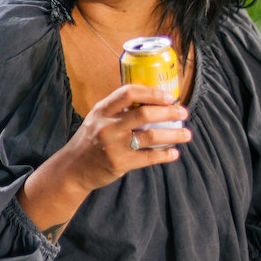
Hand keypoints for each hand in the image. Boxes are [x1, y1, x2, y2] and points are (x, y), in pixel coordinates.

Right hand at [18, 84, 190, 235]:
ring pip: (151, 136)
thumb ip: (118, 109)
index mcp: (102, 110)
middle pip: (144, 114)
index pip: (128, 92)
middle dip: (169, 112)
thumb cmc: (90, 140)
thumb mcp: (98, 118)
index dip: (152, 92)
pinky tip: (174, 153)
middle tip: (183, 113)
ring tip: (186, 134)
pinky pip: (149, 158)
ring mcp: (114, 146)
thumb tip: (150, 100)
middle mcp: (108, 126)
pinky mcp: (120, 164)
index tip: (168, 96)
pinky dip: (165, 155)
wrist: (73, 168)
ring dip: (173, 135)